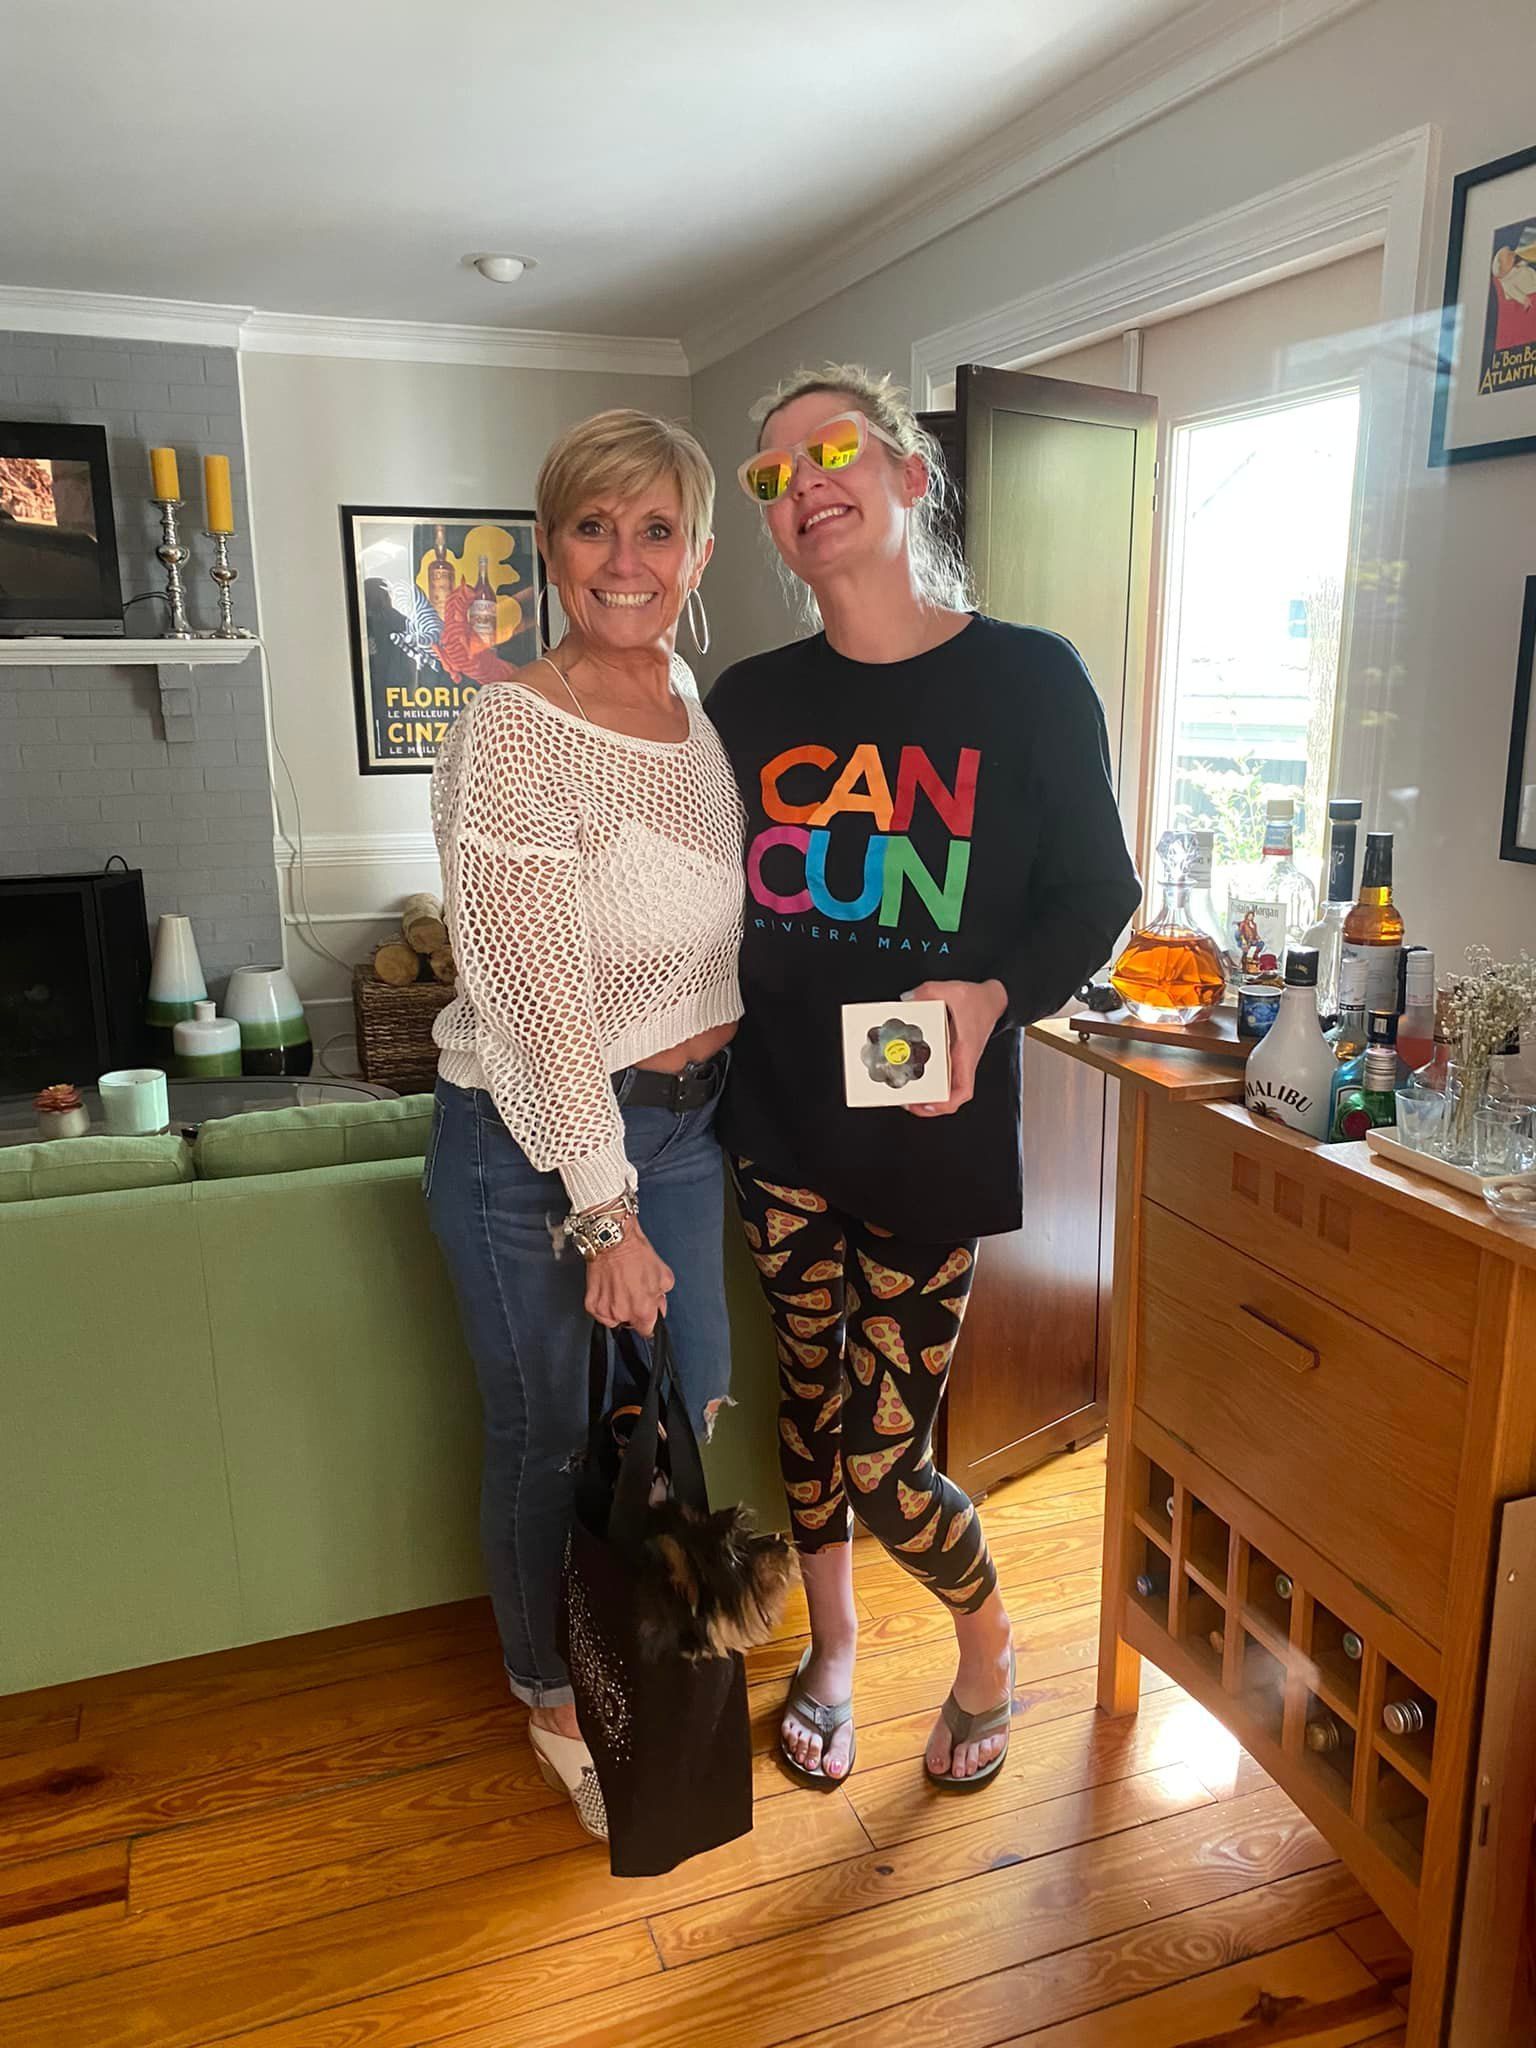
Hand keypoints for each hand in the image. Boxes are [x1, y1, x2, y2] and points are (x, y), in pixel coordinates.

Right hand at [584, 1217, 674, 1333]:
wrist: (612, 1240)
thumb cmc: (636, 1254)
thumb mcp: (664, 1277)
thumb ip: (662, 1298)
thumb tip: (658, 1306)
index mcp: (643, 1310)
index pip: (647, 1331)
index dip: (649, 1321)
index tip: (648, 1315)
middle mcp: (622, 1313)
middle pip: (630, 1324)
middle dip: (634, 1311)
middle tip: (634, 1292)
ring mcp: (604, 1310)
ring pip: (614, 1319)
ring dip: (618, 1308)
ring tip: (621, 1288)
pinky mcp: (591, 1304)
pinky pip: (599, 1312)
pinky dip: (604, 1303)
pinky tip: (609, 1288)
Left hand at [903, 978, 1007, 1117]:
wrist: (993, 998)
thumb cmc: (980, 1001)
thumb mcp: (954, 991)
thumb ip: (930, 992)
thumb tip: (908, 999)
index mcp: (965, 1054)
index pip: (962, 1090)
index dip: (946, 1103)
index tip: (927, 1105)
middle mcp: (961, 1061)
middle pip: (948, 1095)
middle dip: (927, 1103)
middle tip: (905, 1101)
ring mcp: (955, 1059)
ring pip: (941, 1086)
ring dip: (924, 1092)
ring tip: (903, 1092)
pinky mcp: (949, 1052)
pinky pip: (937, 1070)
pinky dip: (924, 1075)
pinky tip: (909, 1070)